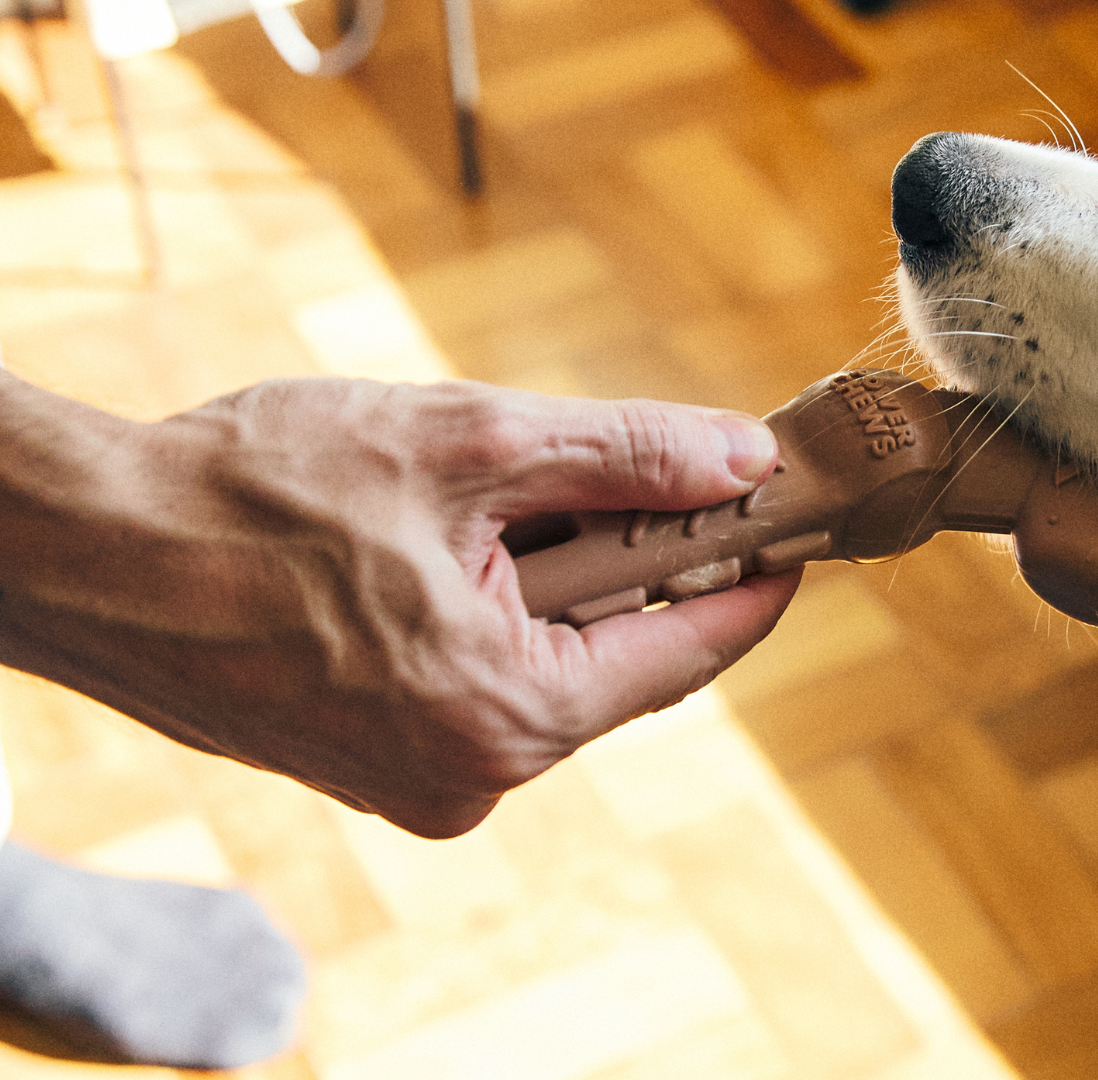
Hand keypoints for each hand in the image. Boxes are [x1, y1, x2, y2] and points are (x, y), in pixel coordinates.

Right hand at [0, 375, 800, 837]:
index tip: (798, 520)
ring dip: (565, 584)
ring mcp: (418, 785)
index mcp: (514, 714)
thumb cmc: (256, 490)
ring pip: (550, 670)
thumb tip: (743, 456)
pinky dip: (499, 616)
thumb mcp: (470, 444)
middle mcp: (475, 779)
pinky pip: (479, 687)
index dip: (756, 574)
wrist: (81, 553)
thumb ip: (627, 455)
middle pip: (623, 659)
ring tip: (514, 495)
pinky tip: (454, 547)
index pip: (692, 647)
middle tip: (670, 475)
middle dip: (650, 563)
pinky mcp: (372, 768)